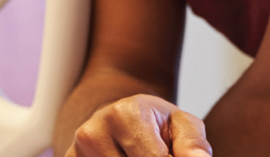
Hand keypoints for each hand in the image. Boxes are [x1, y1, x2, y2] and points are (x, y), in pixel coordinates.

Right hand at [65, 94, 211, 156]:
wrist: (118, 116)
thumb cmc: (154, 123)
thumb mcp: (182, 125)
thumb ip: (193, 145)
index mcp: (124, 116)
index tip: (171, 154)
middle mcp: (93, 132)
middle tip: (155, 150)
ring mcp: (76, 150)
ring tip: (136, 152)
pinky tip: (122, 155)